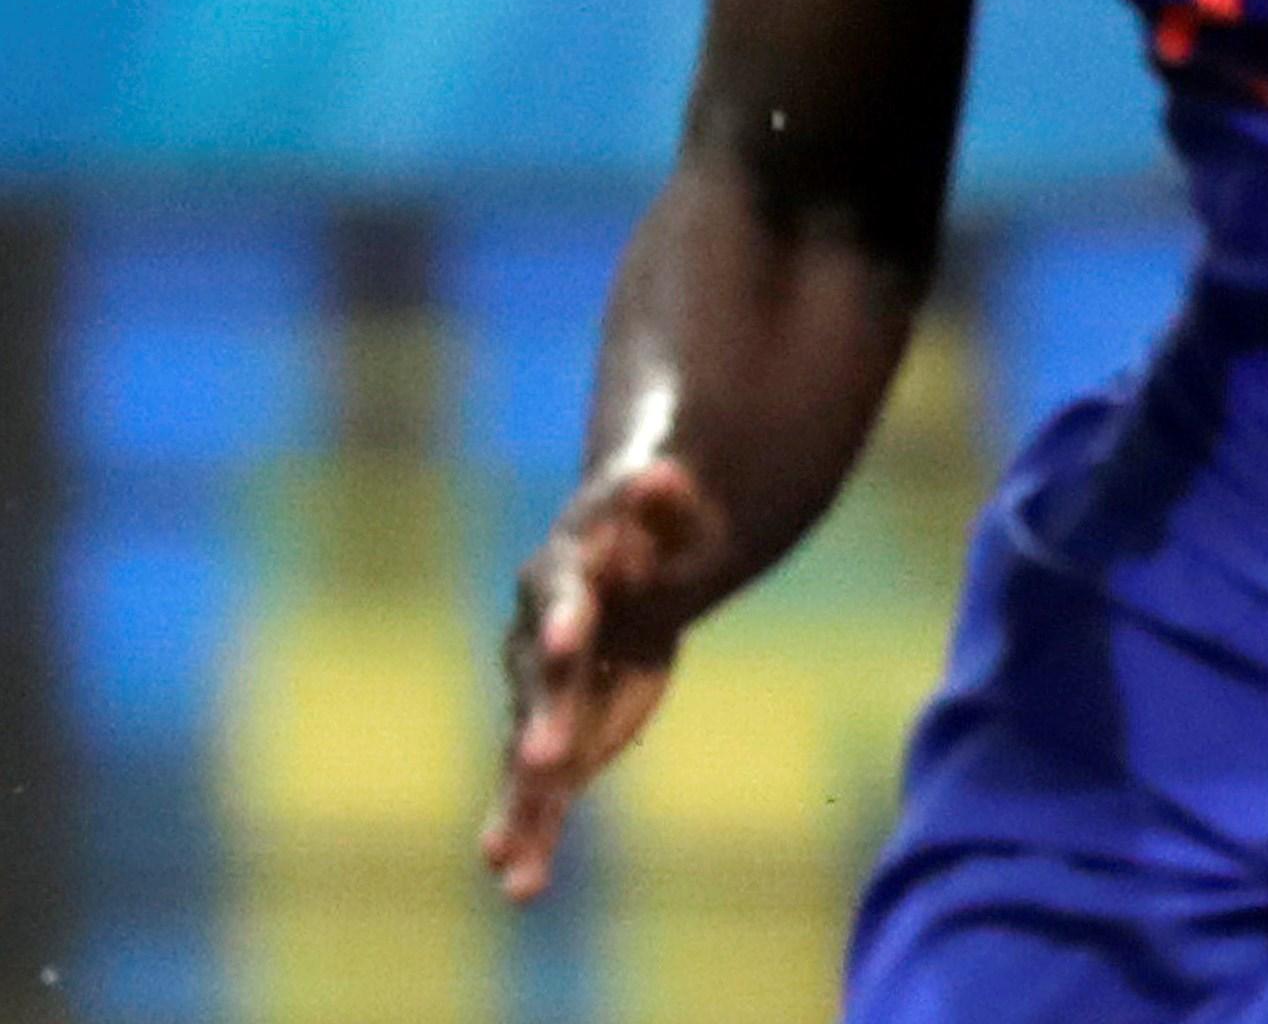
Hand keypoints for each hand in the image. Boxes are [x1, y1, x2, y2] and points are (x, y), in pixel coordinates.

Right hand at [481, 454, 726, 900]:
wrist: (634, 556)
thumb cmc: (658, 525)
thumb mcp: (675, 506)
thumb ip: (666, 500)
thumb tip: (662, 471)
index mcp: (567, 577)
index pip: (567, 595)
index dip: (568, 615)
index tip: (571, 635)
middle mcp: (538, 641)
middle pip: (542, 683)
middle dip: (542, 720)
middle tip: (542, 758)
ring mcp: (540, 693)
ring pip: (527, 751)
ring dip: (520, 803)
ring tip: (505, 861)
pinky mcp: (554, 734)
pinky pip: (538, 787)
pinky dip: (528, 830)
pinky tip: (514, 883)